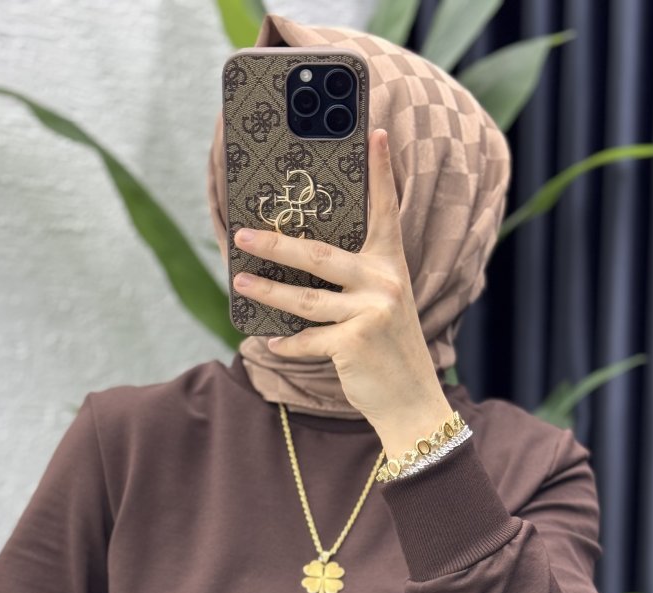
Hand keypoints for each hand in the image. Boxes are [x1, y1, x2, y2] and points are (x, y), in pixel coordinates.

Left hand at [232, 126, 452, 450]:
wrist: (412, 399)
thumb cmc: (388, 350)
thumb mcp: (383, 306)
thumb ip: (356, 282)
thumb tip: (302, 263)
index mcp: (391, 266)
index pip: (385, 210)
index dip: (380, 172)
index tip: (377, 133)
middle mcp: (384, 283)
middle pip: (319, 254)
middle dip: (276, 244)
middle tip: (243, 235)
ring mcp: (370, 313)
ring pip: (304, 299)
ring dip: (267, 291)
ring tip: (239, 282)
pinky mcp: (355, 343)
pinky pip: (307, 340)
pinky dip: (287, 344)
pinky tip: (269, 341)